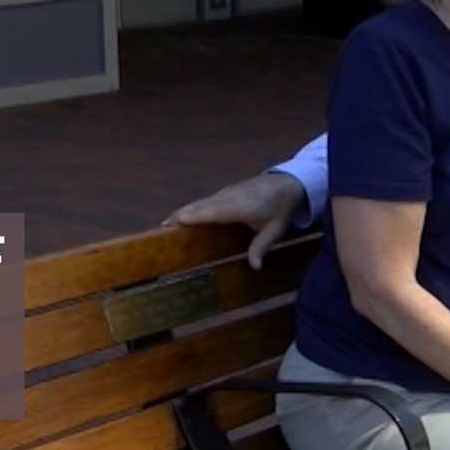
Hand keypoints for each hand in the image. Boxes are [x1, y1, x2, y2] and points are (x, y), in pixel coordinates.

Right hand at [163, 172, 304, 268]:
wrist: (288, 182)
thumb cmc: (281, 208)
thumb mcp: (275, 230)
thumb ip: (261, 247)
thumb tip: (255, 267)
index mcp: (239, 207)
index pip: (213, 212)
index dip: (194, 216)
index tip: (175, 222)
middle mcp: (228, 198)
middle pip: (201, 205)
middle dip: (181, 215)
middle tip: (161, 228)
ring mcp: (225, 192)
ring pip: (201, 201)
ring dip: (184, 211)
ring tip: (166, 224)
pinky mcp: (225, 192)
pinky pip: (205, 200)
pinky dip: (193, 207)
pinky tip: (184, 216)